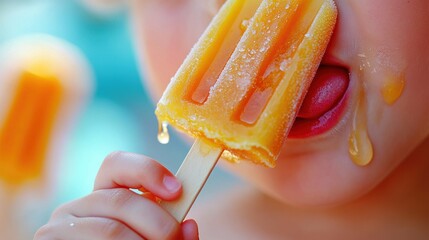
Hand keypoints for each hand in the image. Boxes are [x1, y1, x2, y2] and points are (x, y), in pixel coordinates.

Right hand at [34, 151, 198, 239]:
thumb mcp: (149, 238)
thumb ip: (172, 234)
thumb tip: (190, 227)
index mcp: (100, 199)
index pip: (116, 164)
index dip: (148, 170)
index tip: (177, 190)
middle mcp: (74, 209)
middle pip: (122, 200)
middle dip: (159, 223)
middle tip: (176, 238)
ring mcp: (58, 229)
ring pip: (112, 230)